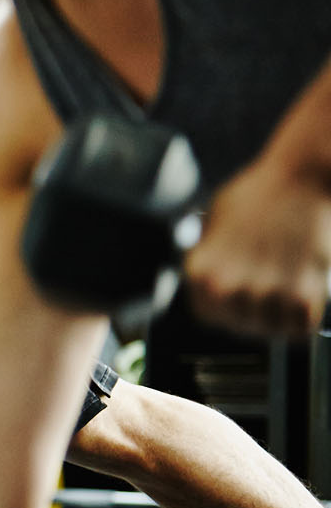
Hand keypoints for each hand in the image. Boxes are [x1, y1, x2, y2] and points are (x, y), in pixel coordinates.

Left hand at [185, 149, 330, 339]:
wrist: (301, 177)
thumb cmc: (259, 194)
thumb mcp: (212, 225)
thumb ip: (209, 259)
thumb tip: (209, 283)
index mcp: (200, 273)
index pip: (210, 315)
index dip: (228, 307)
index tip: (241, 297)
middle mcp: (226, 288)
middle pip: (242, 326)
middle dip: (257, 311)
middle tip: (272, 285)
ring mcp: (263, 294)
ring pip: (272, 330)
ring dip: (283, 314)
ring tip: (289, 283)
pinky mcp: (302, 295)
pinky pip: (300, 328)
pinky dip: (306, 316)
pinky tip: (306, 291)